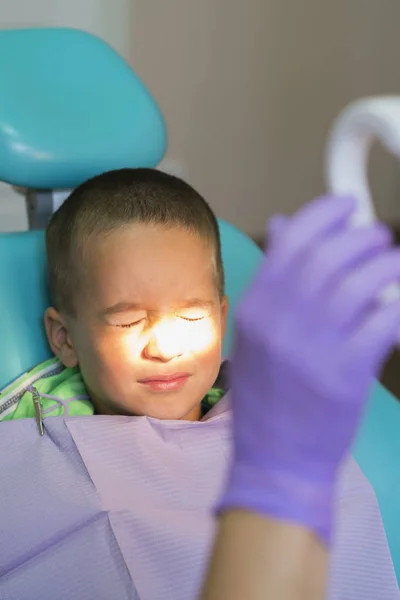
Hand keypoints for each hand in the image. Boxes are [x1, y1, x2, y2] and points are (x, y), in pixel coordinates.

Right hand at [220, 195, 399, 543]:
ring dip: (387, 266)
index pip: (290, 242)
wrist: (275, 459)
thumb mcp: (257, 335)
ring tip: (394, 265)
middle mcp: (279, 321)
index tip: (347, 206)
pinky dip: (397, 306)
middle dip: (363, 237)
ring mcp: (311, 347)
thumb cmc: (268, 397)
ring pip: (360, 283)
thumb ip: (272, 281)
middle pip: (329, 256)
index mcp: (255, 308)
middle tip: (379, 238)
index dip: (323, 215)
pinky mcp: (344, 374)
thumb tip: (283, 225)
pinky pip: (383, 321)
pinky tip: (397, 306)